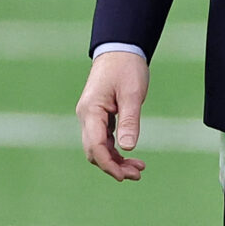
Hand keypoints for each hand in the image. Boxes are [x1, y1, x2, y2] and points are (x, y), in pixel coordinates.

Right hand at [77, 50, 150, 182]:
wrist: (120, 49)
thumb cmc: (126, 68)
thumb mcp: (132, 94)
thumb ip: (130, 121)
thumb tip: (128, 147)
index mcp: (91, 111)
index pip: (95, 146)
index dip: (109, 164)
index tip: (124, 175)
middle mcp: (86, 116)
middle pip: (94, 151)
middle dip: (113, 166)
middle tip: (137, 174)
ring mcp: (91, 117)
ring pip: (98, 148)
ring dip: (115, 160)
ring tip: (138, 169)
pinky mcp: (98, 117)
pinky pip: (102, 140)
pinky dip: (115, 150)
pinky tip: (130, 156)